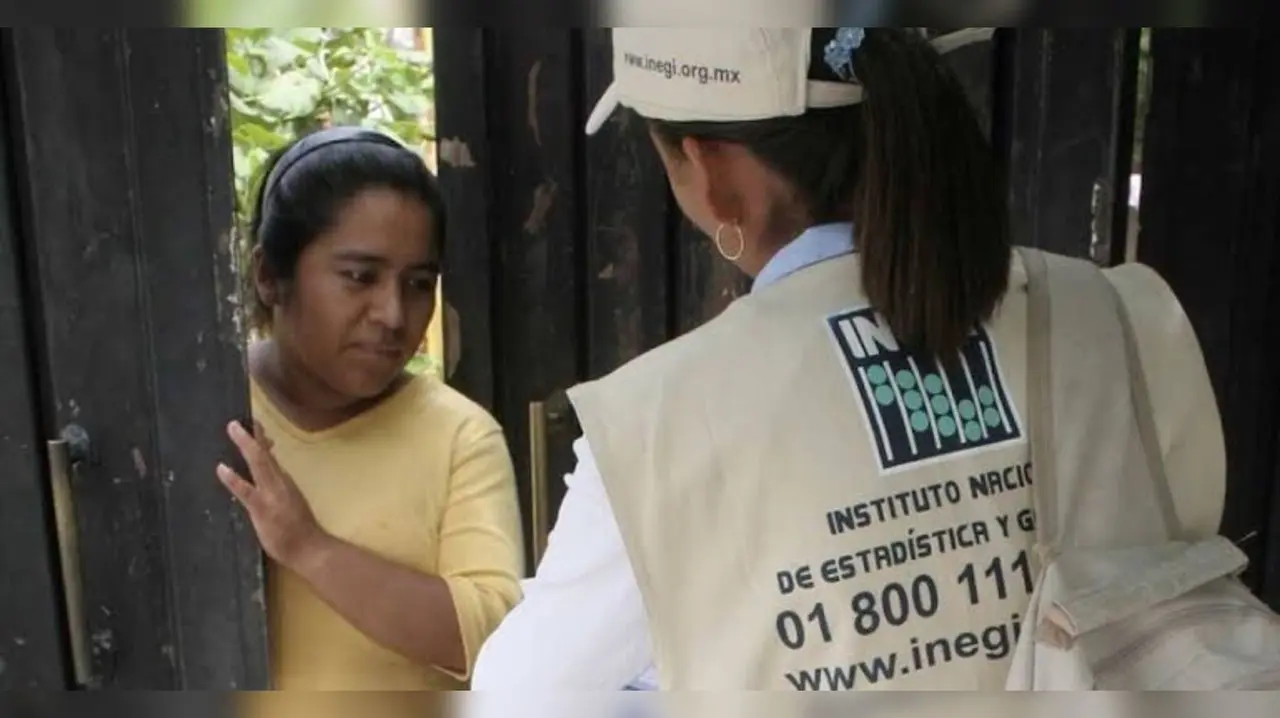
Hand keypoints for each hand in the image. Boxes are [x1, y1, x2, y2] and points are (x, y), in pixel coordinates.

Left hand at [217, 420, 327, 570]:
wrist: (309, 549)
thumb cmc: (301, 532)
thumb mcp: (290, 506)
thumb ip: (278, 493)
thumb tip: (268, 482)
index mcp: (284, 482)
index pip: (270, 458)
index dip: (261, 441)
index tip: (254, 427)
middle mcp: (279, 483)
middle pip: (263, 455)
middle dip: (251, 436)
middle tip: (237, 422)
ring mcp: (270, 494)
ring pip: (258, 463)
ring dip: (246, 444)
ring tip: (234, 428)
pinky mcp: (261, 508)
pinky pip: (246, 490)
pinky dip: (233, 478)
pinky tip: (221, 468)